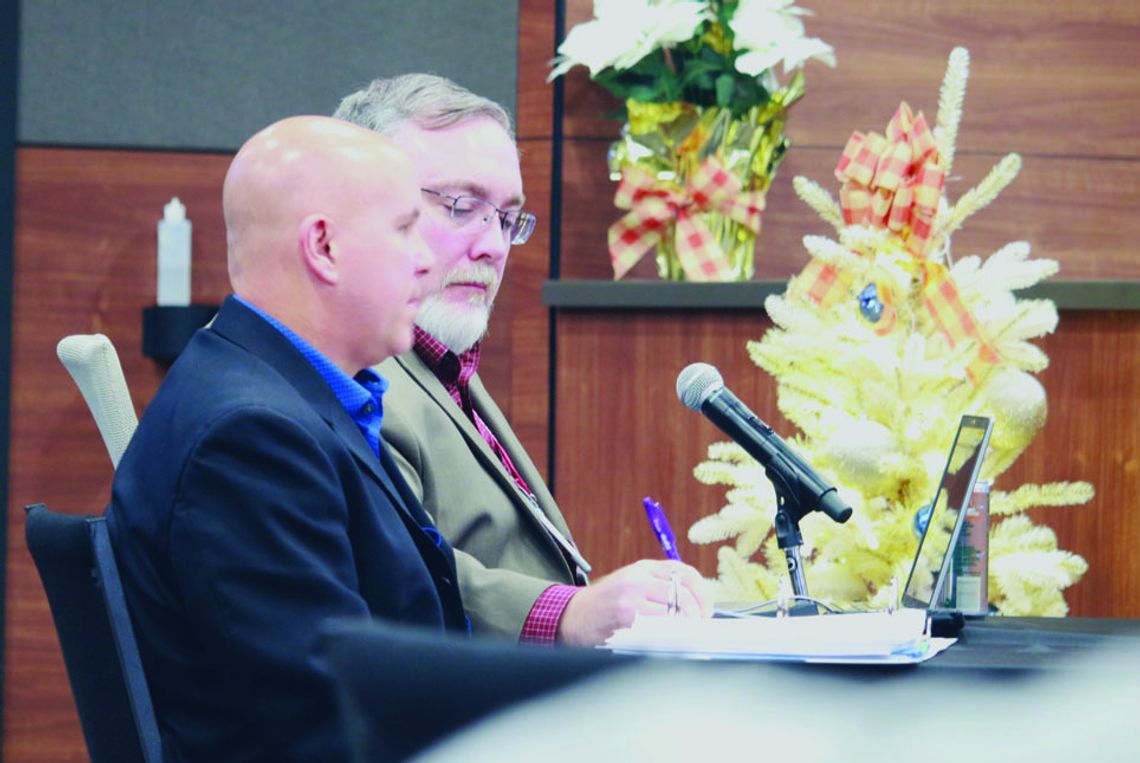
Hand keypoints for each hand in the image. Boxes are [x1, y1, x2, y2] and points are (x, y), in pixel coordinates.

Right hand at [556, 559, 713, 646]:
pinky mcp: (625, 611)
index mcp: (643, 568)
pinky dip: (670, 632)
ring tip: (685, 633)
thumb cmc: (603, 606)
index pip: (685, 572)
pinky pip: (659, 621)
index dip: (702, 592)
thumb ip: (657, 589)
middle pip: (683, 590)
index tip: (706, 609)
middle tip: (698, 626)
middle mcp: (639, 575)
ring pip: (675, 606)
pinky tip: (668, 638)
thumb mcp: (631, 586)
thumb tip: (692, 606)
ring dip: (686, 623)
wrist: (571, 616)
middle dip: (697, 611)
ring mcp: (631, 592)